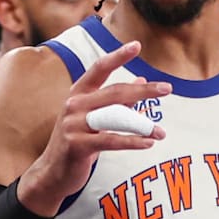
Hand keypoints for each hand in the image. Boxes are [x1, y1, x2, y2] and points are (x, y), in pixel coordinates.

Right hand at [17, 41, 169, 215]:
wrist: (51, 173)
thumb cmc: (77, 142)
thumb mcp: (94, 117)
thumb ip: (116, 100)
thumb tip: (142, 80)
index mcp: (78, 93)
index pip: (99, 69)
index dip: (118, 56)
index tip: (136, 45)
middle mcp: (74, 105)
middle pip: (115, 92)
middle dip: (143, 90)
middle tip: (167, 88)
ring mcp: (73, 125)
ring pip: (115, 118)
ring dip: (142, 125)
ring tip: (160, 132)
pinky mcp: (77, 145)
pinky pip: (111, 141)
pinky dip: (132, 142)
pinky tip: (148, 143)